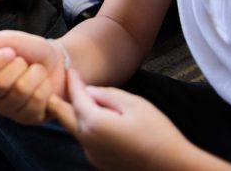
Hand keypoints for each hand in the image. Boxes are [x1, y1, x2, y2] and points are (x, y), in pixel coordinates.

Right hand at [0, 31, 68, 124]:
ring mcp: (7, 109)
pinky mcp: (26, 119)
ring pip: (21, 92)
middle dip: (19, 66)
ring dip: (36, 75)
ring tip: (36, 72)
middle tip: (24, 62)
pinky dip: (45, 88)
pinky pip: (36, 104)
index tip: (11, 51)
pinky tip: (43, 86)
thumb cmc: (27, 49)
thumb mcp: (6, 38)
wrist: (56, 60)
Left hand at [54, 68, 196, 170]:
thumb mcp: (135, 104)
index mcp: (94, 123)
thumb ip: (107, 94)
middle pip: (64, 116)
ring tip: (76, 100)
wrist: (173, 168)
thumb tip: (89, 91)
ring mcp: (93, 155)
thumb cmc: (158, 134)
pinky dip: (85, 128)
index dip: (73, 82)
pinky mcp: (101, 164)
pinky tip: (94, 121)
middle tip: (57, 87)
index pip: (76, 97)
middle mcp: (87, 141)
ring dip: (73, 114)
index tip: (72, 71)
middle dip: (59, 100)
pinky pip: (87, 141)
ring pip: (75, 130)